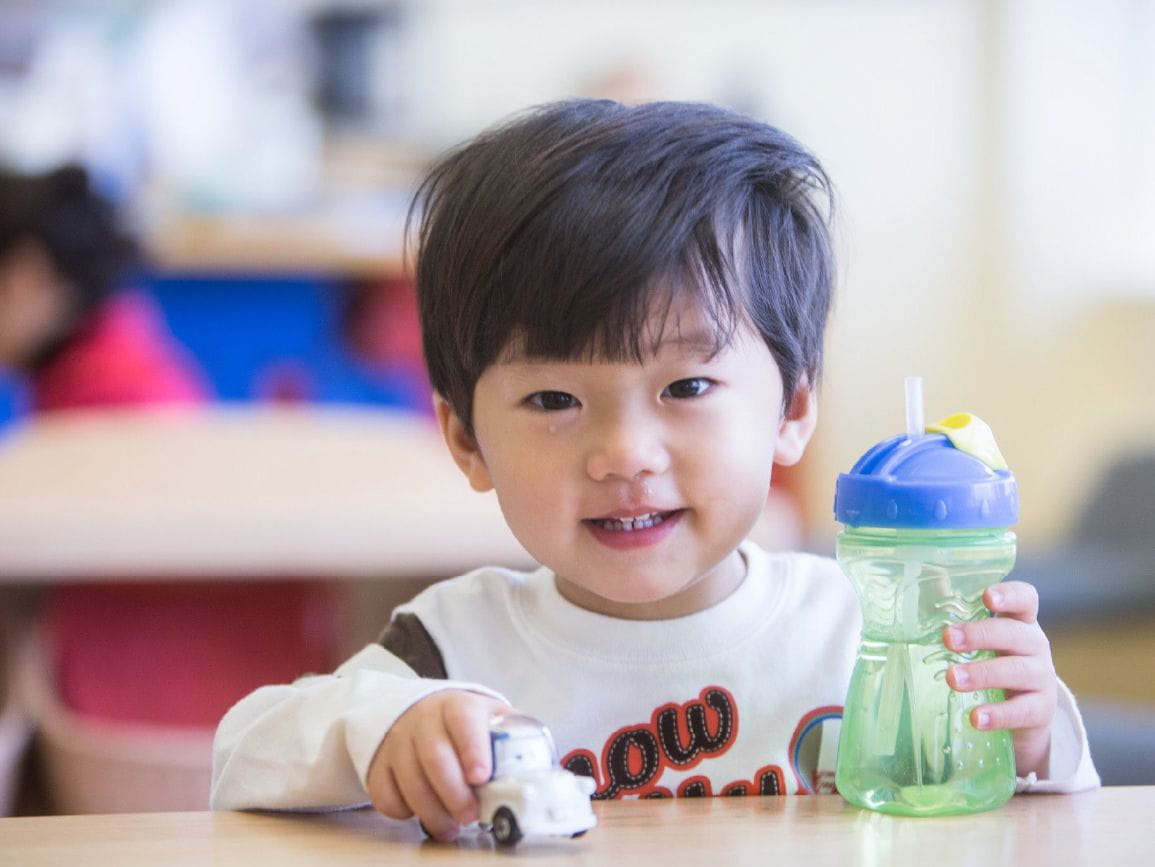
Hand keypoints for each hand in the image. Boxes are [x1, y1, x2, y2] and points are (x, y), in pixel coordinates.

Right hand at [366, 690, 508, 841]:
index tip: (481, 776)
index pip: (463, 721)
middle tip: (470, 815)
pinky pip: (385, 795)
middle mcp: (423, 720)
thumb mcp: (491, 717)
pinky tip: (422, 811)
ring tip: (450, 827)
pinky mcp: (379, 764)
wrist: (418, 710)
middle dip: (454, 793)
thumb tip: (537, 766)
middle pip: (435, 757)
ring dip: (432, 811)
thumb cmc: (463, 723)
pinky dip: (403, 811)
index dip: (473, 749)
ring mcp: (397, 741)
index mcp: (457, 705)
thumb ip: (514, 736)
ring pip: (409, 781)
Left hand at [944, 580, 1056, 777]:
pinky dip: (998, 715)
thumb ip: (960, 621)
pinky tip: (975, 718)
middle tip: (948, 639)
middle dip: (981, 635)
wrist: (1025, 716)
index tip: (987, 597)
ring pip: (1017, 671)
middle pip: (1015, 634)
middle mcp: (1036, 646)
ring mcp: (1042, 679)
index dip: (1010, 595)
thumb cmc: (995, 666)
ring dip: (983, 674)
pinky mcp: (1041, 711)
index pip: (1025, 599)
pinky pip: (1022, 711)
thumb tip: (925, 589)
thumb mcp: (982, 643)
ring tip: (952, 679)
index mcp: (1020, 623)